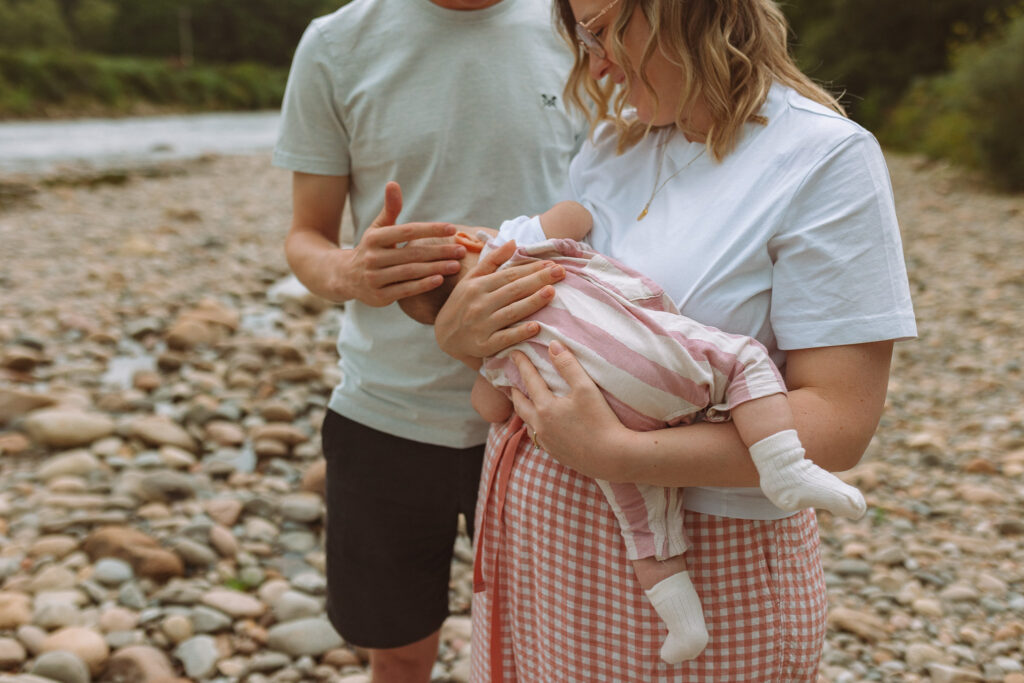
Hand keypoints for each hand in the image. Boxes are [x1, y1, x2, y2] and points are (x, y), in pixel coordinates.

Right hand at [341, 181, 466, 306]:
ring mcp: (375, 278)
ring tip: (456, 265)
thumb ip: (390, 209)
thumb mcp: (378, 228)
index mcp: (374, 238)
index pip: (407, 231)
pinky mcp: (379, 296)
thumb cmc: (371, 249)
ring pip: (411, 272)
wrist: (346, 277)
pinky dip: (423, 285)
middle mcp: (372, 257)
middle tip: (461, 250)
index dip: (430, 229)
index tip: (452, 228)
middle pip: (412, 253)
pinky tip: (440, 279)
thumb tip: (393, 183)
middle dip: (439, 251)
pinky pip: (405, 290)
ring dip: (436, 268)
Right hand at [434, 240, 564, 362]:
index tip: (552, 264)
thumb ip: (492, 261)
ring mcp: (481, 325)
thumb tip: (513, 242)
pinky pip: (504, 338)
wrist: (443, 336)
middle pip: (513, 290)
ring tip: (551, 292)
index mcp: (478, 286)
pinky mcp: (483, 345)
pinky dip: (519, 333)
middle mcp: (479, 304)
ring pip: (511, 312)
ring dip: (532, 302)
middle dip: (538, 279)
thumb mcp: (471, 279)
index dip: (531, 268)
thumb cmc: (461, 304)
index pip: (509, 275)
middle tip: (561, 272)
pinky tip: (536, 327)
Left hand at [509, 340, 631, 480]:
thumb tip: (553, 345)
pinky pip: (538, 437)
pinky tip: (542, 426)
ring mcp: (547, 442)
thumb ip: (568, 365)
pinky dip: (535, 426)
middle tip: (511, 382)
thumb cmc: (601, 420)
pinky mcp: (556, 454)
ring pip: (528, 423)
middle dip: (514, 391)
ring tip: (525, 402)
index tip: (514, 352)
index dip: (522, 364)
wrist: (613, 457)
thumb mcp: (586, 388)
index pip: (529, 380)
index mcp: (545, 408)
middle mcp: (541, 426)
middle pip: (520, 405)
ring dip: (524, 410)